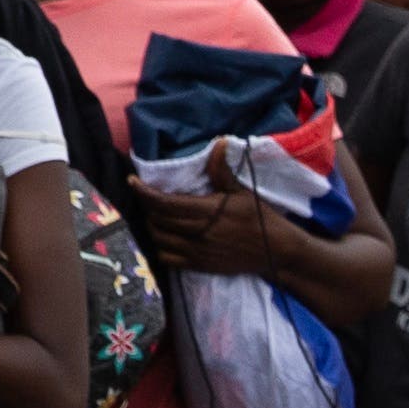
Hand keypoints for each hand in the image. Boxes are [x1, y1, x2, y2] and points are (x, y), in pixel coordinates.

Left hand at [125, 143, 282, 279]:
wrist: (276, 252)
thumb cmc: (260, 218)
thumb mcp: (242, 191)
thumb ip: (222, 171)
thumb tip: (218, 142)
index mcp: (207, 211)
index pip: (165, 202)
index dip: (144, 192)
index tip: (132, 182)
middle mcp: (199, 233)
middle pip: (157, 221)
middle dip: (146, 208)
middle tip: (145, 197)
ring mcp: (198, 252)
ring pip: (159, 240)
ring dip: (151, 227)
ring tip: (152, 216)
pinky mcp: (199, 265)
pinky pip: (168, 259)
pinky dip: (159, 248)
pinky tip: (162, 238)